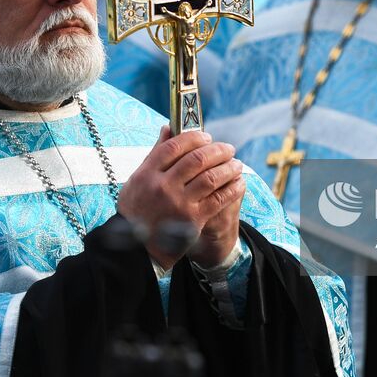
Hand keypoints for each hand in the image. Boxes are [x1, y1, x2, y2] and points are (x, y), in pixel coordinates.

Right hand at [116, 126, 245, 270]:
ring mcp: (179, 203)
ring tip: (237, 164)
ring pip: (211, 177)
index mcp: (147, 174)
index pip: (174, 146)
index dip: (194, 138)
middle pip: (197, 159)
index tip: (207, 137)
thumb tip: (168, 127)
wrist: (138, 249)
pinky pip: (219, 199)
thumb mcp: (137, 180)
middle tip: (228, 149)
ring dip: (229, 168)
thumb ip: (155, 153)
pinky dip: (232, 188)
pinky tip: (239, 183)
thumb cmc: (137, 210)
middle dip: (217, 151)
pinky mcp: (193, 220)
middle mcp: (163, 187)